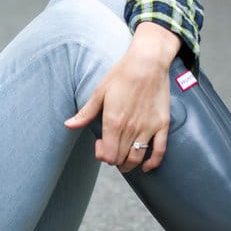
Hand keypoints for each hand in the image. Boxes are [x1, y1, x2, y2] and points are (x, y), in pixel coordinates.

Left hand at [64, 22, 180, 172]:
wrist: (147, 63)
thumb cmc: (122, 74)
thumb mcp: (99, 92)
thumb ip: (85, 113)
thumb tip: (68, 125)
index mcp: (113, 121)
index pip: (107, 155)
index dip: (101, 154)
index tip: (99, 144)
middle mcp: (131, 128)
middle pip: (120, 159)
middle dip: (112, 159)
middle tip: (110, 148)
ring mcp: (148, 128)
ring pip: (137, 158)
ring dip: (128, 164)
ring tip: (123, 160)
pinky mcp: (162, 125)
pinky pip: (159, 151)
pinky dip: (152, 162)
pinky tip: (146, 167)